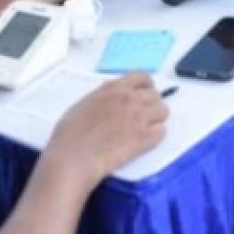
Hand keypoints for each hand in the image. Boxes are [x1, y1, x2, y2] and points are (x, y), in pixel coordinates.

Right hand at [47, 73, 167, 179]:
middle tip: (146, 115)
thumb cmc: (70, 135)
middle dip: (152, 104)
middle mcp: (129, 99)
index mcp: (114, 89)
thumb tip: (109, 93)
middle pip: (155, 95)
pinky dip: (156, 136)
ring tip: (147, 128)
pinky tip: (147, 141)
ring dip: (157, 119)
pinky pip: (161, 132)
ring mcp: (138, 117)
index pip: (142, 77)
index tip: (146, 92)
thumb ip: (101, 96)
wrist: (74, 156)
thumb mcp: (83, 104)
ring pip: (163, 111)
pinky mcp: (143, 138)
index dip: (147, 85)